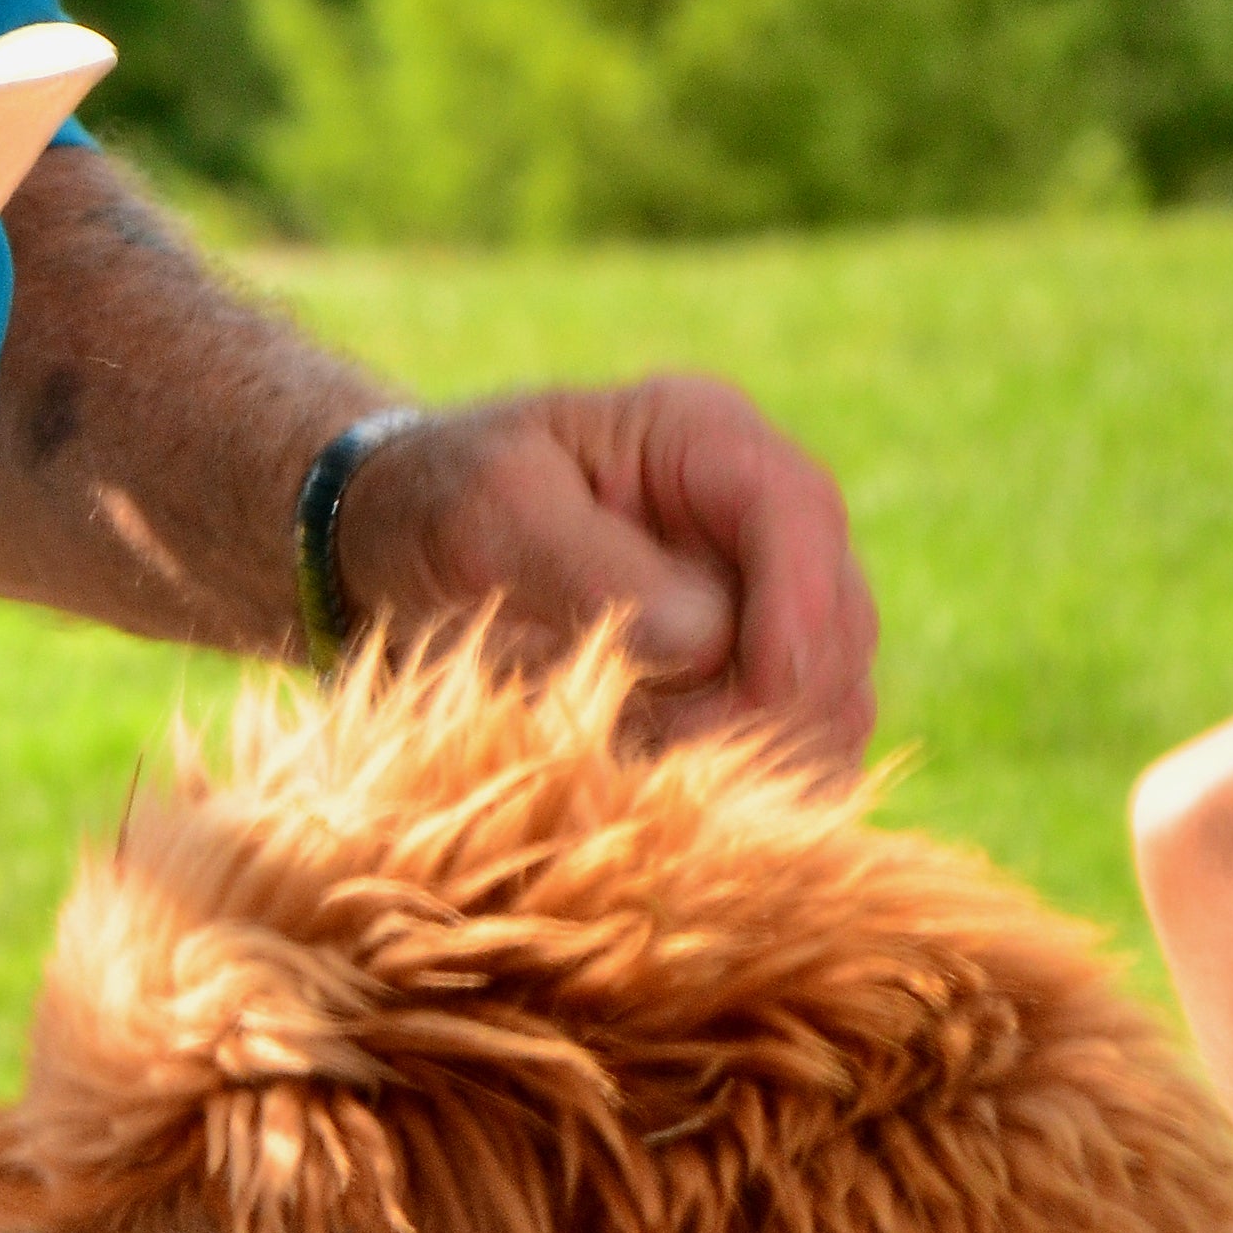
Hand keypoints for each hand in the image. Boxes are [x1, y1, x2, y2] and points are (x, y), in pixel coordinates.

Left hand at [331, 377, 874, 772]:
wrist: (398, 548)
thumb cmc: (432, 508)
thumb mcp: (483, 513)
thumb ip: (586, 565)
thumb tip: (706, 640)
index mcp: (704, 438)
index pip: (799, 514)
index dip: (796, 613)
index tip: (759, 696)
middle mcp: (757, 518)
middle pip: (834, 624)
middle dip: (768, 703)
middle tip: (656, 753)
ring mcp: (764, 603)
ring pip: (828, 702)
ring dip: (752, 757)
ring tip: (632, 770)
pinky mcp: (746, 681)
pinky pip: (787, 751)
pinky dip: (735, 787)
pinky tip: (650, 794)